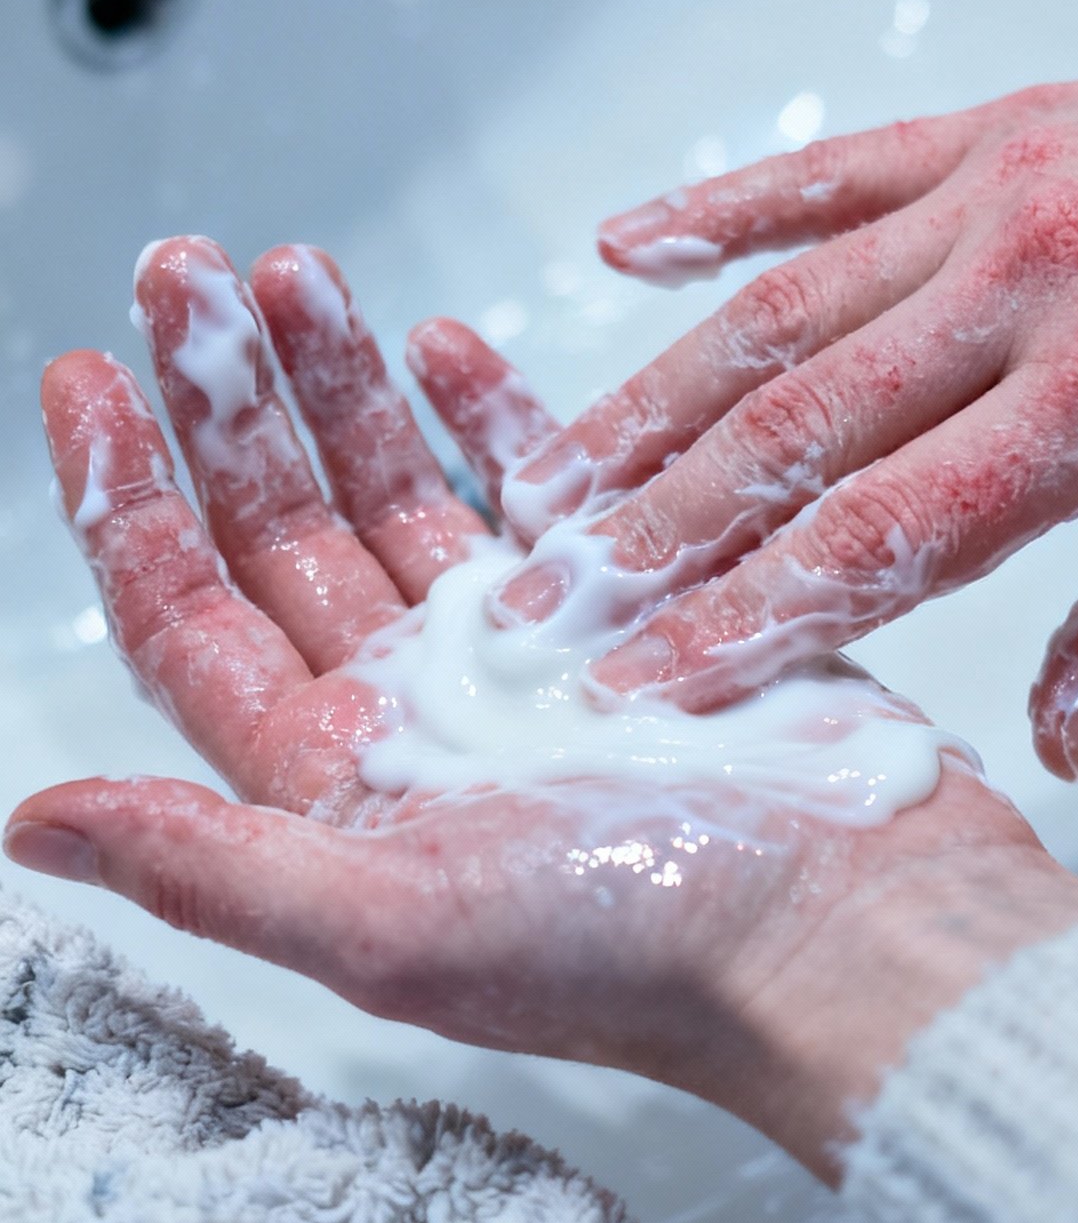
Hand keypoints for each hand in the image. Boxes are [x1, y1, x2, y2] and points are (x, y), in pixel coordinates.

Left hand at [2, 238, 1077, 1179]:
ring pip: (396, 491)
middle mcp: (417, 715)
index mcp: (339, 788)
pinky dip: (487, 412)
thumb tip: (28, 825)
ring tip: (294, 269)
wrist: (851, 930)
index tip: (87, 377)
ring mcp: (524, 656)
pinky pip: (537, 490)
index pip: (192, 620)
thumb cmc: (635, 953)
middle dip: (230, 397)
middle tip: (186, 271)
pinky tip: (439, 341)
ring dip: (339, 381)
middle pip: (283, 529)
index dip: (129, 498)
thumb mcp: (390, 925)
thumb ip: (208, 865)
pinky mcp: (635, 608)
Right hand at [497, 24, 1077, 777]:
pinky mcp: (995, 124)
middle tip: (543, 605)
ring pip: (778, 306)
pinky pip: (826, 169)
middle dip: (653, 532)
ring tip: (544, 484)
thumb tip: (1052, 737)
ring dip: (647, 402)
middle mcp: (1030, 281)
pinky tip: (618, 249)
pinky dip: (716, 212)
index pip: (883, 536)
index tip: (645, 686)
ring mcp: (1000, 189)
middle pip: (793, 428)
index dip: (745, 621)